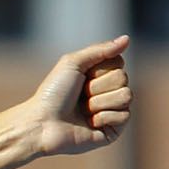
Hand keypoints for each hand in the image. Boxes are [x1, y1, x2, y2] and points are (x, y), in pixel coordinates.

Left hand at [25, 36, 132, 155]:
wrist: (42, 124)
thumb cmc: (53, 94)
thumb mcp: (72, 63)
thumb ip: (100, 49)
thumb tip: (127, 38)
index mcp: (100, 76)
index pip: (119, 63)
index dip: (99, 70)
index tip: (81, 78)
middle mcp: (108, 92)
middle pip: (123, 78)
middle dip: (96, 87)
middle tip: (79, 96)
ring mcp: (112, 111)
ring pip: (126, 96)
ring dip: (98, 103)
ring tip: (82, 110)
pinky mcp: (113, 130)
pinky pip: (125, 115)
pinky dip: (102, 117)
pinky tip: (88, 123)